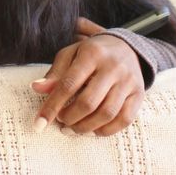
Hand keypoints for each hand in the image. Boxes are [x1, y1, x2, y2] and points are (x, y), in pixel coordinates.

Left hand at [31, 20, 145, 135]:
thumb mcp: (71, 54)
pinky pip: (124, 120)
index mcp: (92, 53)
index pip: (68, 84)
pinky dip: (106, 130)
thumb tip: (37, 89)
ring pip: (106, 114)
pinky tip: (93, 130)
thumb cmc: (92, 52)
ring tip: (73, 128)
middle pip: (88, 102)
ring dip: (85, 127)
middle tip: (61, 121)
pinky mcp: (138, 93)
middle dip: (70, 118)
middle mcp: (113, 67)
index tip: (39, 123)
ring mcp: (128, 81)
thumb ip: (55, 73)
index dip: (52, 106)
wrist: (127, 46)